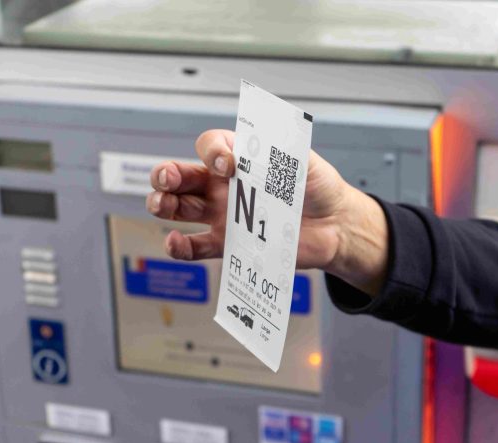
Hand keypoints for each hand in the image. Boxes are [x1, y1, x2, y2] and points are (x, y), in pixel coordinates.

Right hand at [147, 129, 388, 295]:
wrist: (334, 225)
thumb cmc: (318, 187)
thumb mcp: (301, 159)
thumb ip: (278, 148)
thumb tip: (255, 140)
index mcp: (241, 160)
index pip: (211, 146)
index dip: (211, 151)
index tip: (227, 164)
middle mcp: (225, 186)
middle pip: (182, 176)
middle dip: (167, 174)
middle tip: (168, 179)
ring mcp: (224, 216)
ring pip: (180, 208)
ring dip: (163, 205)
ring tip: (162, 205)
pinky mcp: (230, 244)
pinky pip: (197, 246)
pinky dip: (180, 246)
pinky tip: (175, 242)